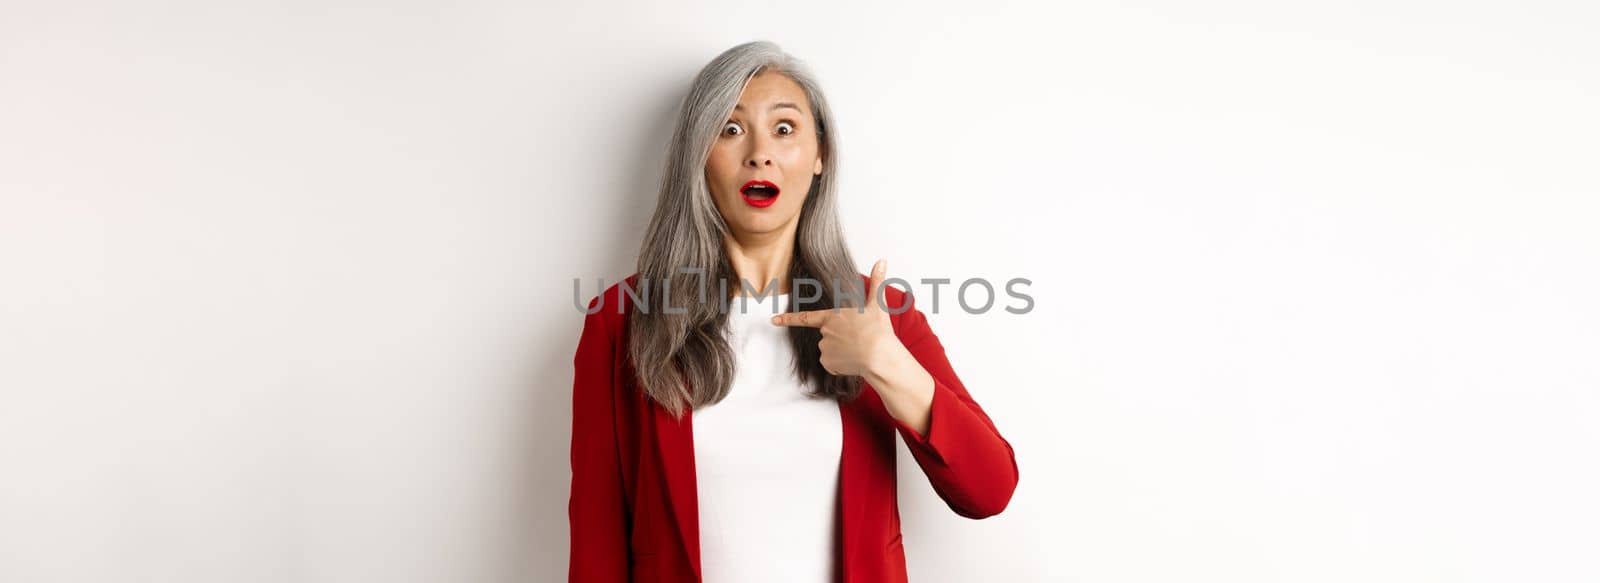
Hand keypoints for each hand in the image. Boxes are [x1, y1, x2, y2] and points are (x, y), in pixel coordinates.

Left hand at [771, 258, 904, 377]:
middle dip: (840, 339)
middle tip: (858, 339)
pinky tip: (854, 361)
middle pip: (828, 336)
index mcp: (832, 316)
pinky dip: (842, 365)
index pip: (805, 318)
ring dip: (842, 352)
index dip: (788, 319)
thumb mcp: (878, 304)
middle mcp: (824, 332)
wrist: (880, 356)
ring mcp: (824, 348)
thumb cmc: (878, 330)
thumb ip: (877, 282)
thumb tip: (882, 261)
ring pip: (831, 351)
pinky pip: (832, 365)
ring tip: (859, 350)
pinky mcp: (828, 363)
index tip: (773, 320)